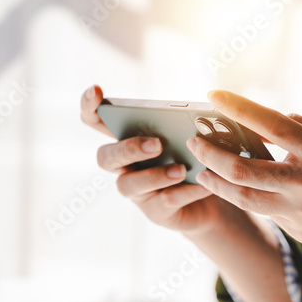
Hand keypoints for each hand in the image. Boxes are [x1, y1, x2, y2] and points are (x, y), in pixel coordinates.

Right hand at [80, 84, 224, 233]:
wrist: (212, 198)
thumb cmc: (194, 158)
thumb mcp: (188, 138)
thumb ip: (183, 125)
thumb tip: (194, 115)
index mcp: (127, 140)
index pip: (94, 121)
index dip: (89, 106)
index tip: (96, 90)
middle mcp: (124, 166)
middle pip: (107, 157)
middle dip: (129, 148)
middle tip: (157, 144)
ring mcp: (137, 192)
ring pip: (129, 185)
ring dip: (155, 175)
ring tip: (181, 169)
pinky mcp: (156, 212)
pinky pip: (164, 202)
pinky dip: (184, 192)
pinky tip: (203, 184)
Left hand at [185, 90, 301, 258]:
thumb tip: (274, 119)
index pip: (267, 123)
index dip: (236, 108)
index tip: (213, 96)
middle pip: (242, 170)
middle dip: (211, 154)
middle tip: (194, 142)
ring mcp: (301, 212)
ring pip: (244, 199)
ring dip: (218, 183)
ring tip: (203, 170)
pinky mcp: (300, 233)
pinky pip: (268, 213)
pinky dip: (251, 198)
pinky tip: (240, 188)